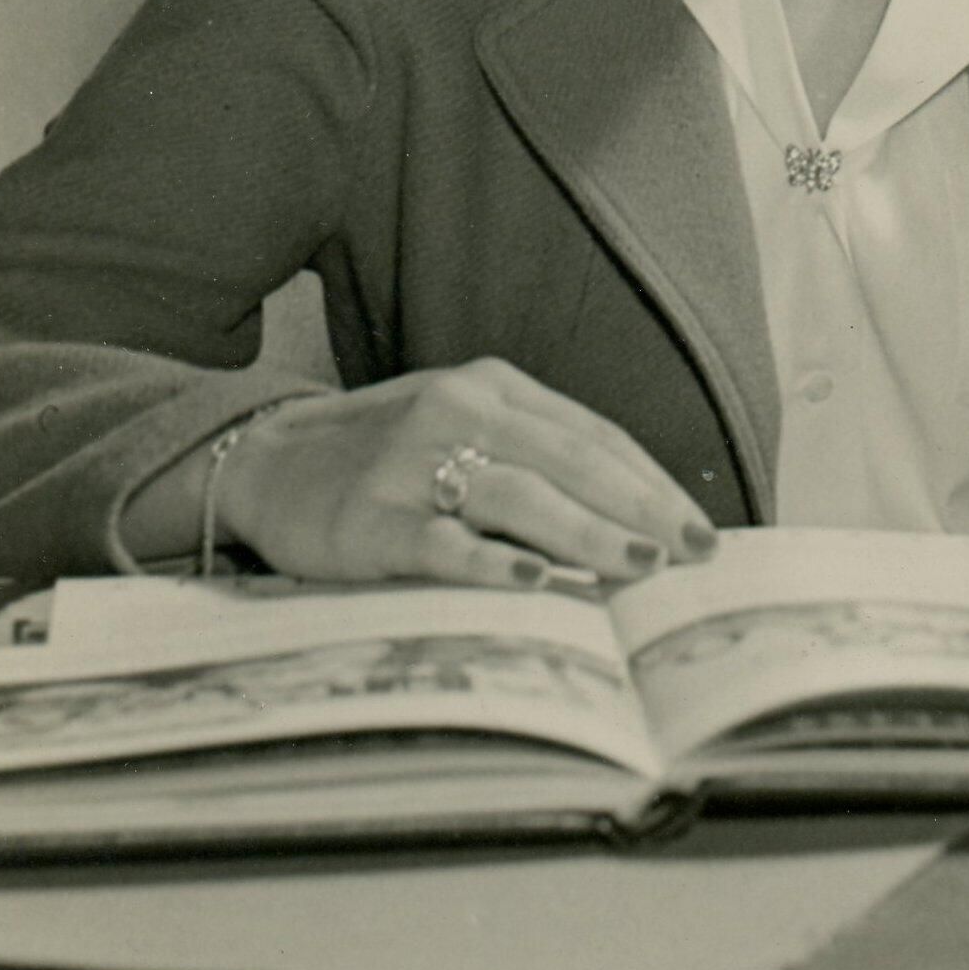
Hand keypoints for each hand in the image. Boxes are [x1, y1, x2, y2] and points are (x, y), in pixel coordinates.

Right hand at [214, 360, 716, 586]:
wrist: (267, 462)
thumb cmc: (389, 455)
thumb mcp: (464, 428)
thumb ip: (537, 458)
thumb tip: (636, 520)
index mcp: (493, 387)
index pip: (593, 436)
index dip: (652, 483)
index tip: (701, 531)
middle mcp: (457, 410)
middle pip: (569, 462)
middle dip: (639, 510)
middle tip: (690, 554)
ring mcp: (410, 463)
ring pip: (518, 496)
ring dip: (587, 534)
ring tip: (640, 566)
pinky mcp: (369, 519)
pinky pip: (439, 543)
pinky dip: (489, 563)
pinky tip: (533, 583)